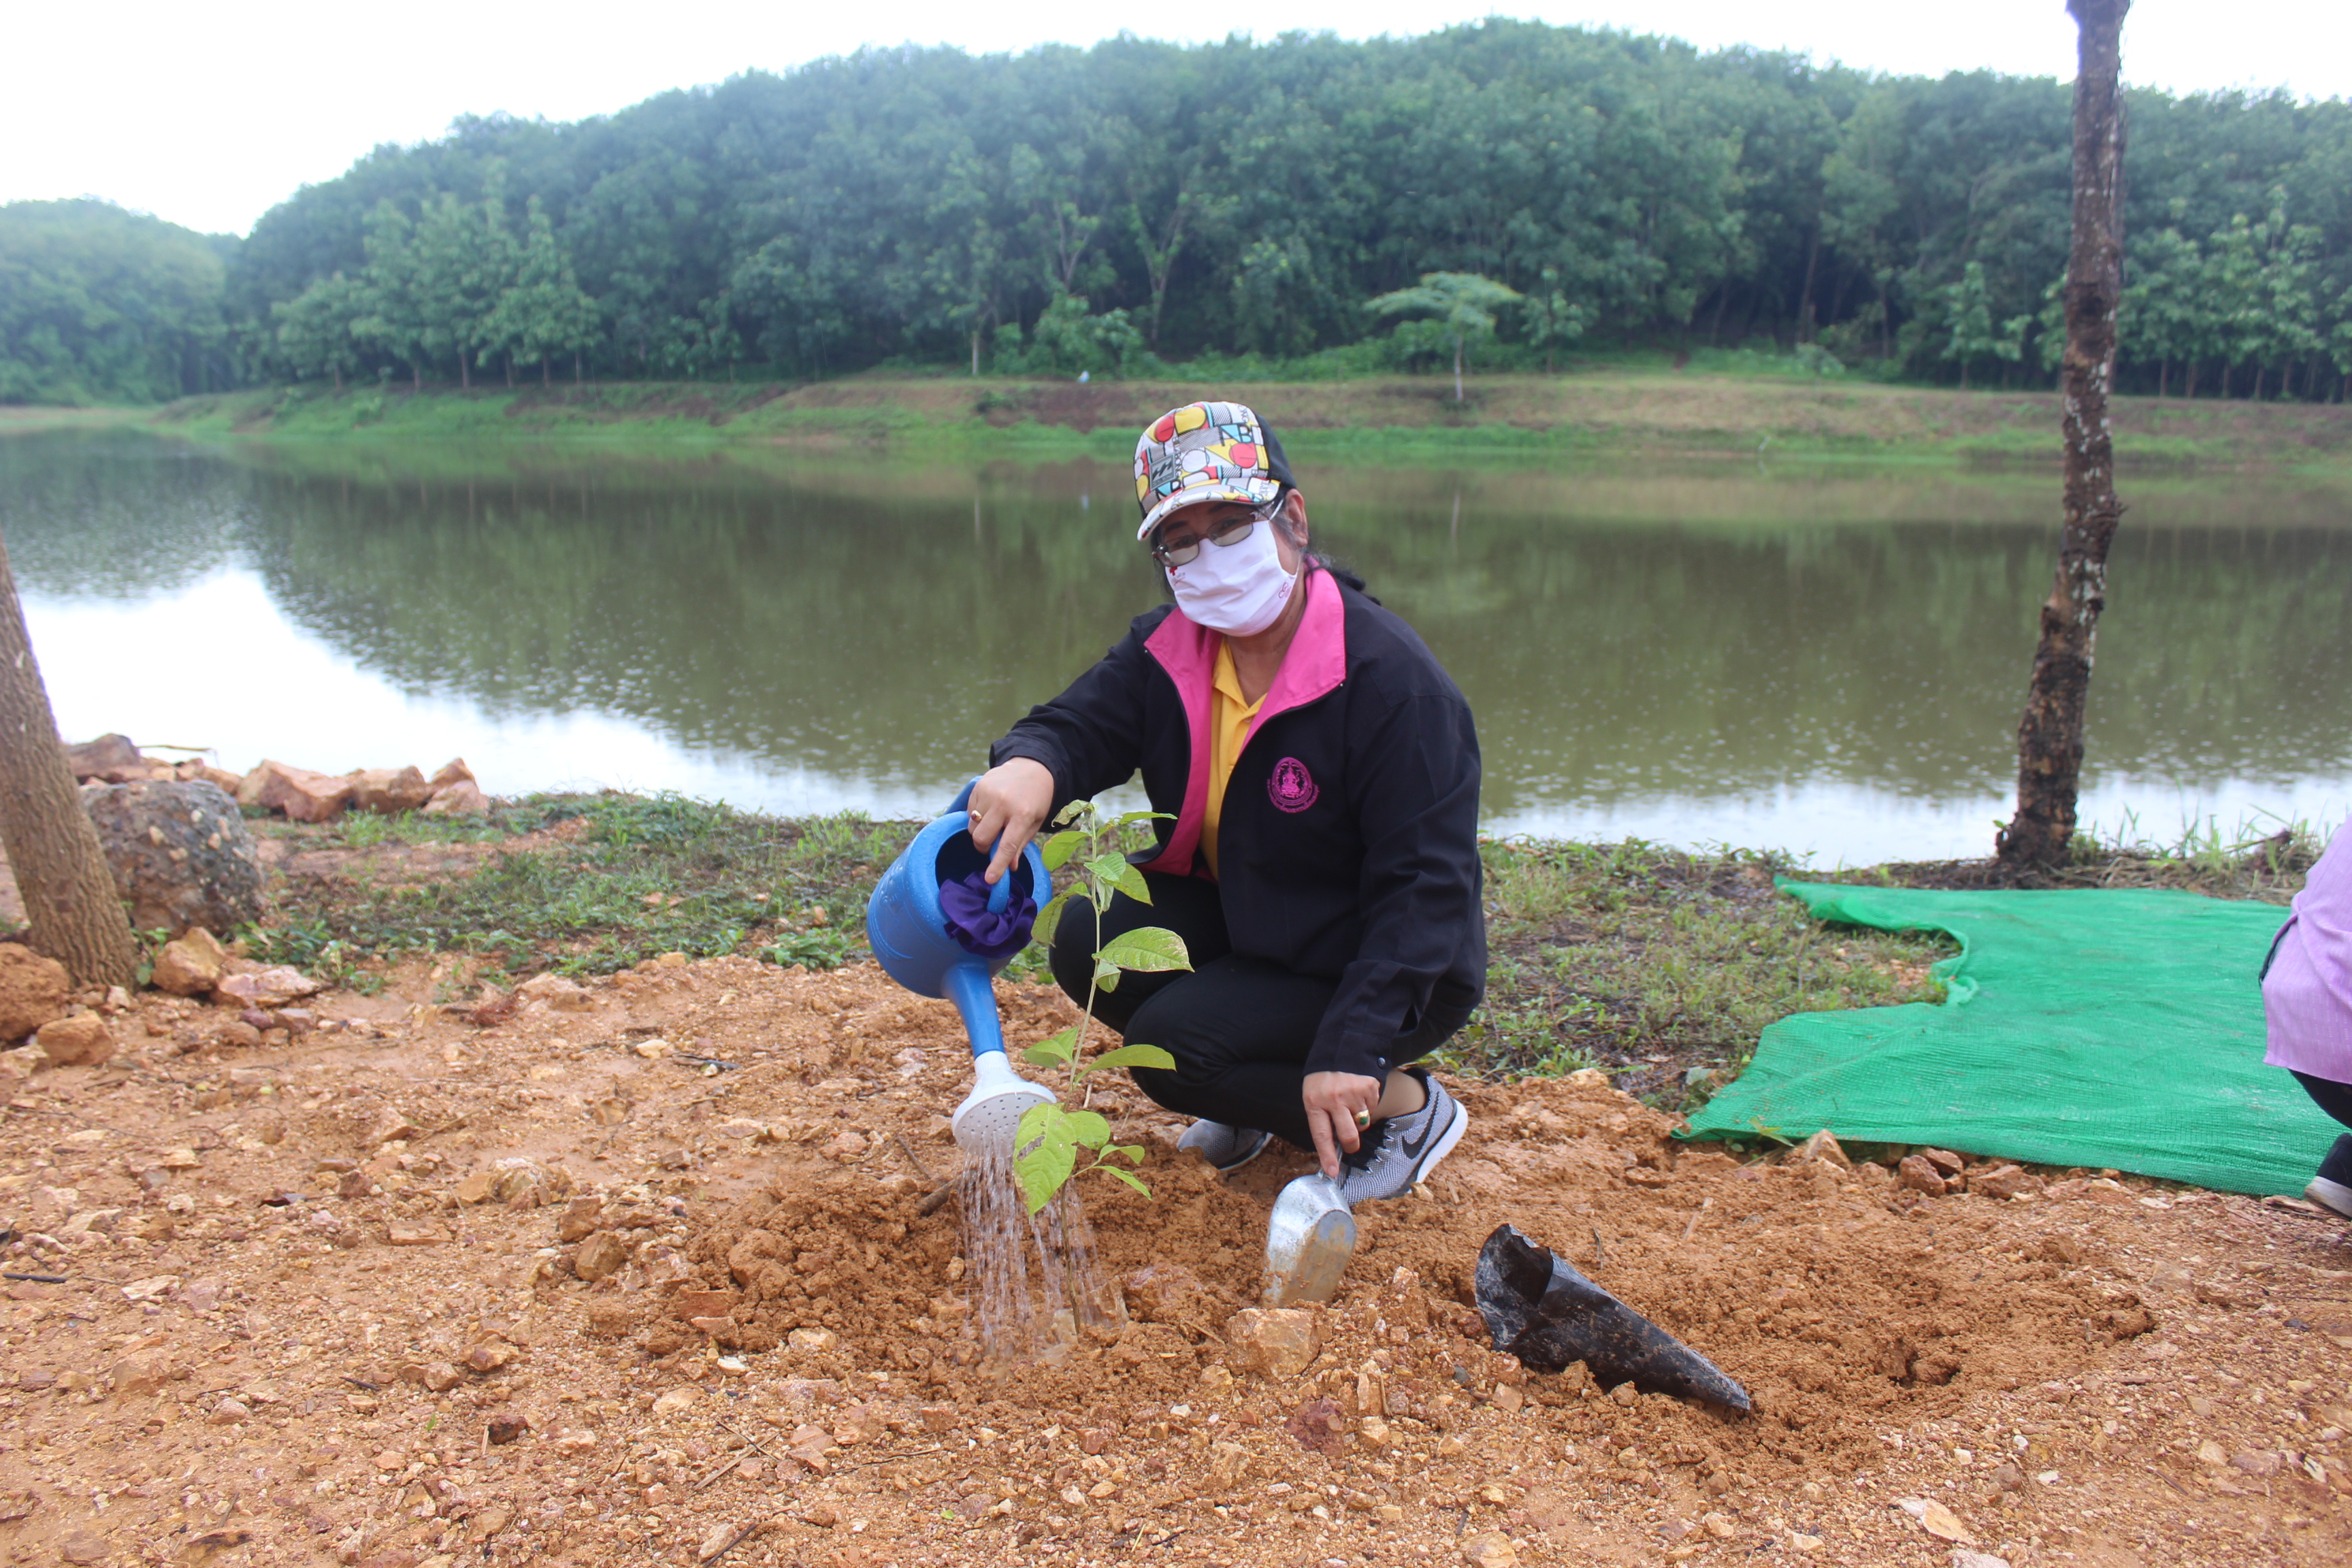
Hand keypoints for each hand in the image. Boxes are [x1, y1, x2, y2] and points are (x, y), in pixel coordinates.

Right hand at [966, 758, 1053, 885]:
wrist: (1032, 767)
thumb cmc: (1036, 799)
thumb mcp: (1035, 822)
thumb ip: (1021, 844)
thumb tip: (1010, 867)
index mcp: (1023, 813)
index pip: (1007, 845)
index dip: (997, 865)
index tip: (990, 879)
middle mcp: (1003, 803)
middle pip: (981, 838)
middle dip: (984, 848)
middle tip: (992, 845)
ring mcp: (988, 793)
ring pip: (972, 827)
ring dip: (979, 832)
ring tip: (993, 824)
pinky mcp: (978, 787)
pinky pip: (969, 813)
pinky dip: (976, 818)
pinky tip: (989, 810)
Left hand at [1302, 1070, 1383, 1179]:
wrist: (1342, 1046)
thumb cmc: (1323, 1077)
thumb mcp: (1313, 1094)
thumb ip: (1321, 1116)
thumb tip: (1334, 1143)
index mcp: (1315, 1101)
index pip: (1321, 1134)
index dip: (1327, 1155)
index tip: (1332, 1172)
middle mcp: (1334, 1099)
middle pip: (1349, 1135)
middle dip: (1351, 1144)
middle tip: (1350, 1143)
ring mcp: (1353, 1094)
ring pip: (1362, 1123)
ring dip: (1358, 1119)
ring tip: (1349, 1101)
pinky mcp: (1369, 1088)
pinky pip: (1371, 1108)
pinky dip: (1366, 1105)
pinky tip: (1358, 1092)